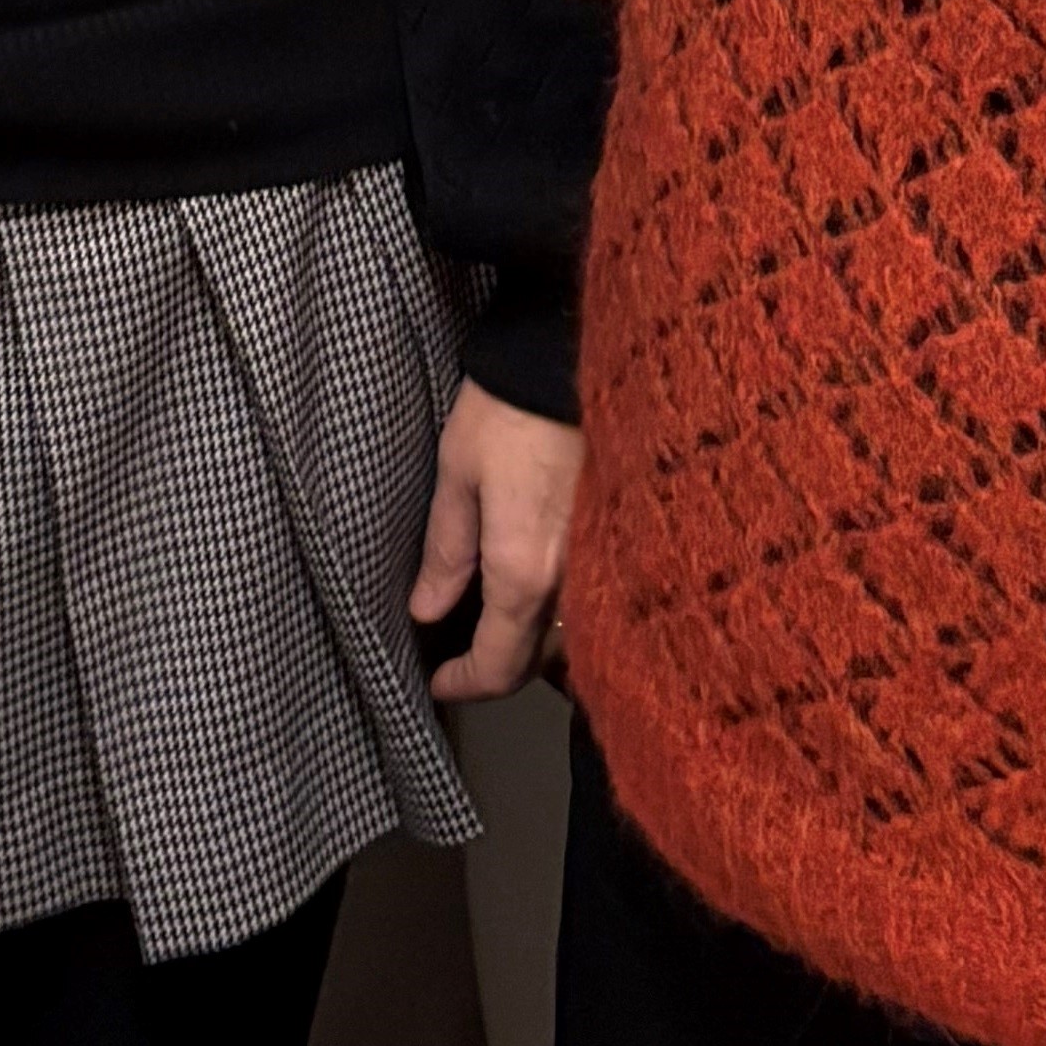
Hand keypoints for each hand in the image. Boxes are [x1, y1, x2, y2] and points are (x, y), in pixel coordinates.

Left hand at [411, 374, 579, 705]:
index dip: (465, 684)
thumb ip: (446, 551)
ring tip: (491, 625)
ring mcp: (602, 564)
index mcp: (524, 574)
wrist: (572, 362)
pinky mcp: (620, 539)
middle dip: (496, 670)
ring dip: (530, 645)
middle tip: (458, 656)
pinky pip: (588, 603)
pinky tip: (533, 592)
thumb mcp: (457, 473)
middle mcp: (572, 584)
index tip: (437, 681)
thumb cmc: (507, 411)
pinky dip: (559, 615)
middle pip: (537, 661)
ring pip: (568, 636)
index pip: (499, 665)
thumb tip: (426, 612)